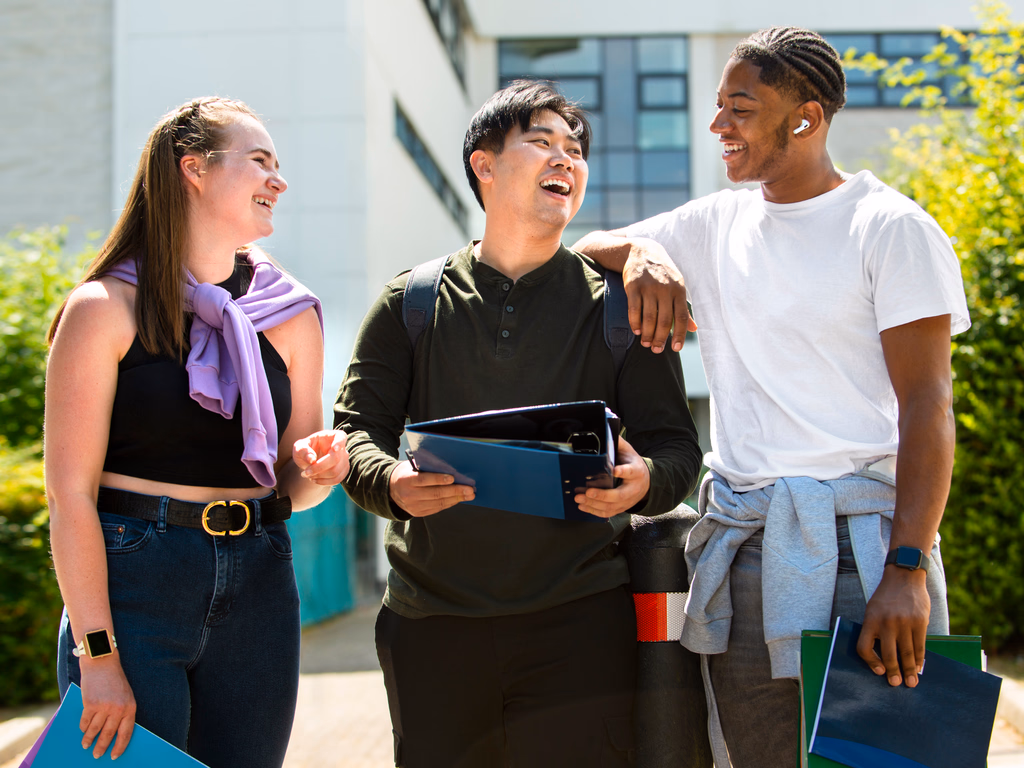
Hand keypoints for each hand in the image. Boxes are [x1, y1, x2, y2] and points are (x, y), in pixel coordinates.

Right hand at [79, 658, 135, 758]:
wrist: (102, 663)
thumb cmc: (114, 681)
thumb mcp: (125, 695)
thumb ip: (121, 712)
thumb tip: (113, 734)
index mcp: (130, 707)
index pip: (126, 733)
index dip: (119, 746)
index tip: (114, 756)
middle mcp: (118, 709)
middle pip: (108, 734)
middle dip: (102, 747)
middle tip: (96, 756)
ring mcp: (104, 707)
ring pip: (94, 730)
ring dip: (89, 740)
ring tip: (85, 746)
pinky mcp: (90, 704)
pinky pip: (85, 722)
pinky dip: (83, 728)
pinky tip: (82, 730)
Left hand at [293, 430, 348, 485]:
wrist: (309, 460)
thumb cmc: (304, 450)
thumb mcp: (299, 447)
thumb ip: (303, 450)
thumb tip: (312, 459)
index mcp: (331, 436)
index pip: (341, 437)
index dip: (339, 443)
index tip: (334, 449)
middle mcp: (341, 447)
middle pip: (336, 459)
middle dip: (319, 467)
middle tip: (305, 472)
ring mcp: (344, 459)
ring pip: (336, 471)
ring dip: (320, 476)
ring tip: (308, 475)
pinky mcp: (343, 470)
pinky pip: (338, 479)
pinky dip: (325, 482)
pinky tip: (315, 480)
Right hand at [389, 461, 474, 516]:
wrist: (391, 489)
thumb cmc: (406, 473)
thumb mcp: (412, 467)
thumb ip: (426, 467)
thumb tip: (449, 468)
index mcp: (406, 480)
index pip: (424, 480)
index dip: (439, 479)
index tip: (453, 478)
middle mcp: (409, 494)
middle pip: (435, 493)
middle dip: (455, 491)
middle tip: (469, 489)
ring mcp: (413, 506)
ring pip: (438, 503)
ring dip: (456, 499)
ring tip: (469, 495)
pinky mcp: (418, 513)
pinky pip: (437, 509)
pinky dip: (449, 503)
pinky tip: (458, 499)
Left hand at [574, 436, 650, 517]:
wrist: (646, 482)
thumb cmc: (633, 465)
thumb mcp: (629, 452)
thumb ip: (618, 444)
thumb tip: (604, 432)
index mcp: (637, 471)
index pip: (630, 471)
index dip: (622, 472)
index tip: (613, 470)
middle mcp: (633, 489)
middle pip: (619, 495)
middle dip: (602, 495)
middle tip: (588, 491)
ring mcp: (628, 501)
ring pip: (612, 506)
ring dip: (594, 504)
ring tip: (579, 499)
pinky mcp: (621, 508)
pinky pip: (608, 513)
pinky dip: (594, 511)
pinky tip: (583, 506)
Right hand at [623, 239, 696, 353]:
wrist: (642, 251)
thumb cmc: (662, 274)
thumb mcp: (677, 287)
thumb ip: (683, 308)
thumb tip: (694, 329)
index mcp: (679, 290)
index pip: (681, 316)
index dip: (679, 334)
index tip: (676, 349)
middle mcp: (665, 288)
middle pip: (664, 320)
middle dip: (660, 338)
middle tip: (656, 350)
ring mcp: (649, 287)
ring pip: (649, 317)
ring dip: (647, 334)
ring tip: (646, 343)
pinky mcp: (633, 286)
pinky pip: (634, 309)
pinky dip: (635, 322)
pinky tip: (636, 331)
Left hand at [856, 566, 930, 686]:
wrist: (904, 576)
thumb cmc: (886, 597)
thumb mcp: (873, 609)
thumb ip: (875, 629)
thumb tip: (880, 656)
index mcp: (871, 619)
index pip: (864, 646)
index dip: (870, 661)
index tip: (878, 671)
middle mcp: (886, 622)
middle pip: (888, 654)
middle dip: (893, 672)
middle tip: (896, 684)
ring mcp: (904, 622)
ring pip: (906, 653)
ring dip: (909, 670)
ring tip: (911, 682)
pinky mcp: (920, 622)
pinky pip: (920, 645)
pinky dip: (920, 659)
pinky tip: (919, 667)